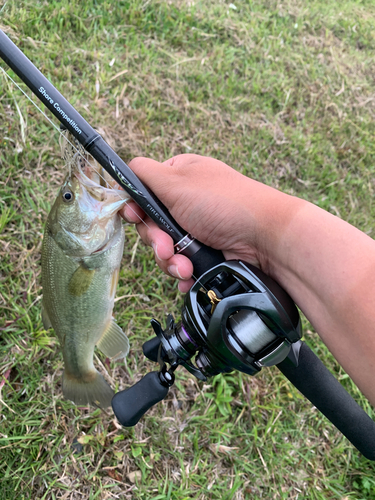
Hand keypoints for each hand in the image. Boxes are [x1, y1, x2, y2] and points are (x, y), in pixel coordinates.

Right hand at [120, 154, 292, 291]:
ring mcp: (196, 228)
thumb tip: (122, 168)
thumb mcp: (178, 180)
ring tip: (185, 266)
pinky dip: (183, 271)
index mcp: (179, 177)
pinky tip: (189, 275)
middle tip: (167, 247)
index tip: (136, 217)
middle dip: (156, 241)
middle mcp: (186, 201)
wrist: (264, 238)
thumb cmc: (222, 202)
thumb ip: (144, 173)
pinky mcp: (205, 251)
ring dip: (170, 260)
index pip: (143, 192)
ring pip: (164, 249)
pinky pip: (181, 263)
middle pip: (151, 225)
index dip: (137, 208)